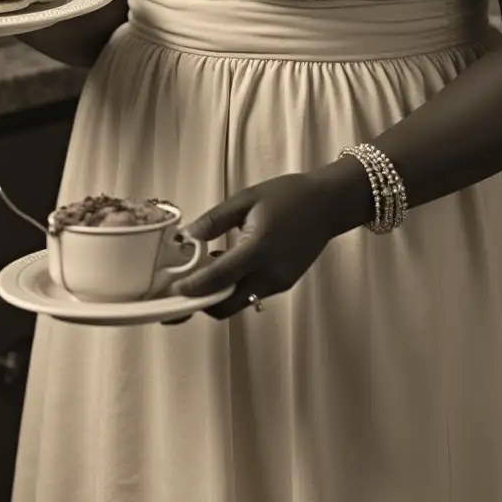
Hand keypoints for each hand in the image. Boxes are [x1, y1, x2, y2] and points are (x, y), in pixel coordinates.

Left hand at [171, 172, 337, 319]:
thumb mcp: (247, 198)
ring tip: (204, 272)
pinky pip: (252, 294)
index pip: (219, 278)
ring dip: (218, 295)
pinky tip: (228, 265)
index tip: (173, 290)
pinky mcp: (283, 284)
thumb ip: (216, 219)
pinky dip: (235, 288)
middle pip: (226, 306)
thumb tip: (189, 235)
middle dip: (201, 303)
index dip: (193, 288)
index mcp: (258, 249)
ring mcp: (278, 282)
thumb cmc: (289, 196)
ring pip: (238, 303)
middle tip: (182, 292)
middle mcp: (269, 273)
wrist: (328, 204)